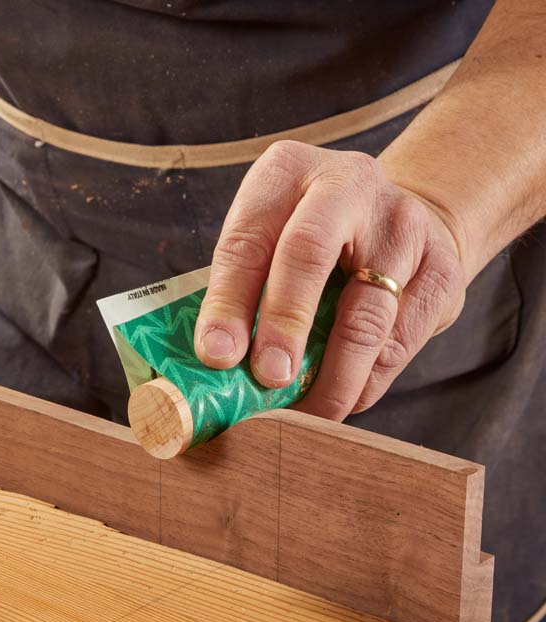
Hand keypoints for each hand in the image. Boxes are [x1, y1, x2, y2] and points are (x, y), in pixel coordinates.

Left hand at [194, 140, 465, 420]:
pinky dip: (369, 380)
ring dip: (334, 374)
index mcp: (286, 172)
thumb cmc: (307, 238)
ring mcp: (402, 225)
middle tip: (268, 380)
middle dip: (284, 326)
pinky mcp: (441, 269)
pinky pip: (402, 339)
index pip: (247, 238)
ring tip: (306, 414)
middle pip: (308, 255)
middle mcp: (347, 185)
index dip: (228, 302)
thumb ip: (240, 288)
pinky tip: (345, 400)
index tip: (216, 355)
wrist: (397, 218)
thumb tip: (215, 365)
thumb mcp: (268, 235)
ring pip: (366, 311)